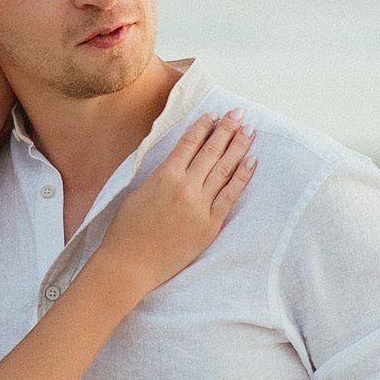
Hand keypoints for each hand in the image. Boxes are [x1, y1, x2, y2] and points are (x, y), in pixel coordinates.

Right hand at [98, 115, 255, 291]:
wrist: (130, 264)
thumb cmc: (127, 230)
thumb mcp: (138, 191)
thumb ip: (161, 174)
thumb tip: (179, 160)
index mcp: (164, 175)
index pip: (189, 143)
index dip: (203, 127)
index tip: (213, 115)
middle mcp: (185, 187)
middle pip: (211, 151)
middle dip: (226, 129)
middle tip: (238, 114)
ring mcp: (200, 207)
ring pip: (225, 170)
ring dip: (239, 147)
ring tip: (249, 131)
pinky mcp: (210, 226)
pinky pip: (230, 196)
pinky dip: (242, 177)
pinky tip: (251, 161)